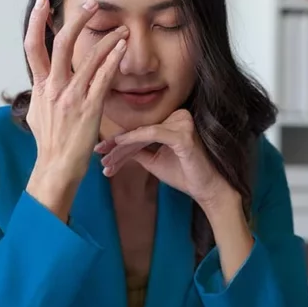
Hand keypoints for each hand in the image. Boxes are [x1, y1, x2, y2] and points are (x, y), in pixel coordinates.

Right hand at [23, 0, 127, 219]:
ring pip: (88, 58)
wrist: (57, 166)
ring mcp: (72, 97)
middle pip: (61, 43)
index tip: (44, 2)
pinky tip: (122, 48)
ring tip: (121, 28)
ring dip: (107, 39)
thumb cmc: (49, 143)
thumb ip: (40, 93)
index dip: (37, 22)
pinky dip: (113, 59)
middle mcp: (54, 88)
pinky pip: (103, 77)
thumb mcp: (37, 113)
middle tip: (91, 3)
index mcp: (40, 86)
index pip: (33, 46)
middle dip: (76, 19)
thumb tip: (39, 80)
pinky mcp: (90, 107)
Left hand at [94, 109, 236, 210]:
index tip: (101, 150)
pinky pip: (152, 134)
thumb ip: (138, 151)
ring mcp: (181, 122)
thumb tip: (116, 147)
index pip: (141, 130)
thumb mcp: (155, 161)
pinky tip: (118, 147)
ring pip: (142, 134)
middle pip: (139, 131)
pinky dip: (133, 141)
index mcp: (172, 121)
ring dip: (122, 149)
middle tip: (99, 155)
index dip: (120, 141)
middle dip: (117, 147)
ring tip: (106, 162)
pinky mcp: (183, 133)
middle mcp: (178, 116)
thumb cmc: (186, 175)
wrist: (208, 190)